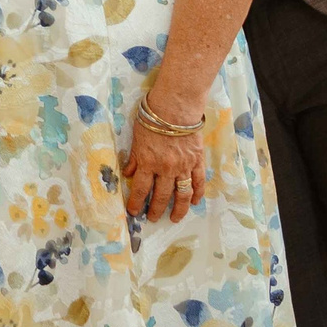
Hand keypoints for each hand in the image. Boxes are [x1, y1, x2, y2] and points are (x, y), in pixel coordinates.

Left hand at [123, 106, 208, 222]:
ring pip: (181, 194)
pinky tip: (194, 202)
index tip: (134, 212)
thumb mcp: (136, 138)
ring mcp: (183, 166)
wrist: (176, 108)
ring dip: (178, 208)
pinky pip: (198, 181)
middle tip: (153, 218)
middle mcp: (166, 168)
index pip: (141, 188)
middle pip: (161, 195)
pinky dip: (197, 193)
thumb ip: (134, 158)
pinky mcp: (197, 161)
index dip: (136, 202)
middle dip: (155, 209)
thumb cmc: (152, 119)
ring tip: (175, 218)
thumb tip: (128, 174)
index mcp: (148, 162)